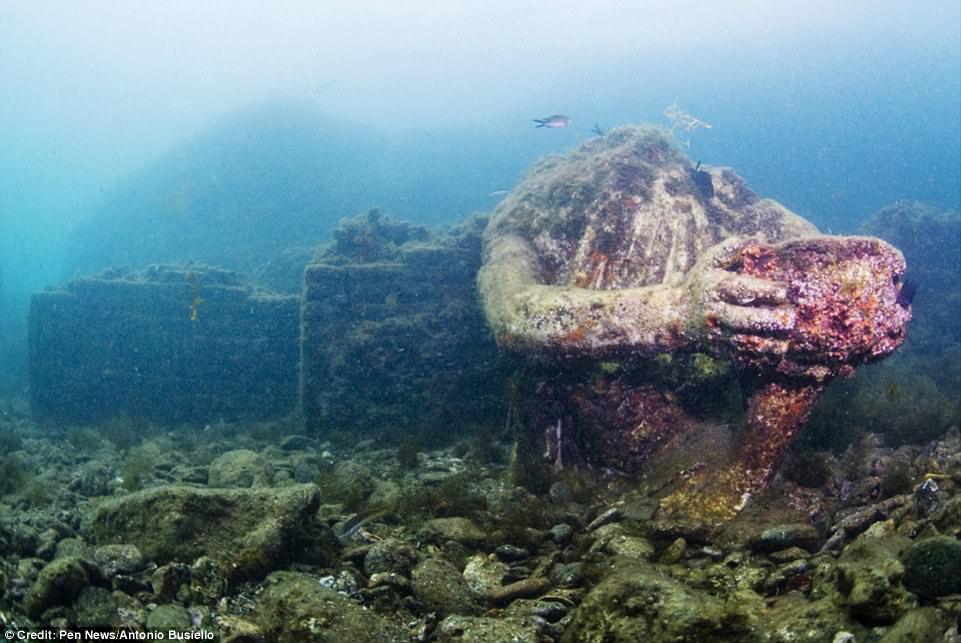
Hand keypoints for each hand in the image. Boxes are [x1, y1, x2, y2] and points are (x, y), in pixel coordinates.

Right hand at [685, 237, 795, 359]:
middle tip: (790, 318)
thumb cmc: (700, 284)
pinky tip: (776, 353)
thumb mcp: (709, 262)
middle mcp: (715, 313)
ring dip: (767, 344)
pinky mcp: (720, 350)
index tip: (783, 290)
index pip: (739, 289)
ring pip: (743, 342)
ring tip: (787, 342)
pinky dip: (759, 358)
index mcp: (714, 289)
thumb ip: (730, 249)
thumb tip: (756, 238)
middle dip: (767, 320)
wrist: (677, 317)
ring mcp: (717, 334)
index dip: (762, 290)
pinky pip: (741, 357)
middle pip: (742, 319)